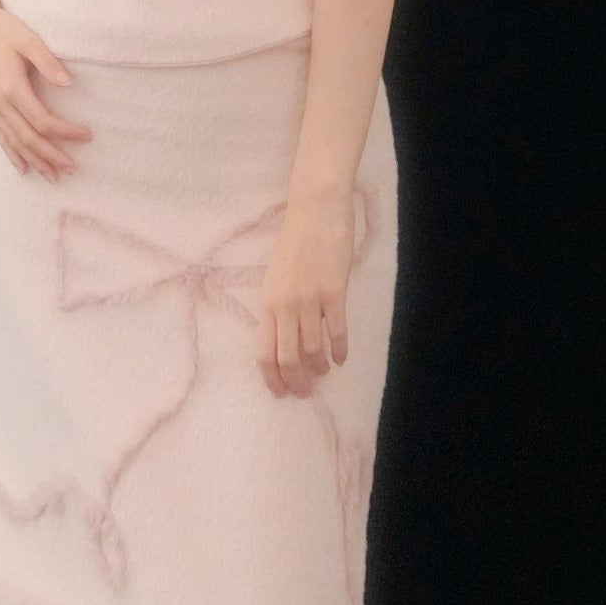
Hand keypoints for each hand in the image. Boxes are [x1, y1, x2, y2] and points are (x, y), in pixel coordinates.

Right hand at [0, 0, 91, 179]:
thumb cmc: (2, 27)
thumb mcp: (27, 38)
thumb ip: (47, 61)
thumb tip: (69, 83)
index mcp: (11, 86)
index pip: (42, 120)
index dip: (65, 132)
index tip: (87, 136)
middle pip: (27, 138)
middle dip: (50, 156)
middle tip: (73, 168)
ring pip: (13, 142)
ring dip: (33, 161)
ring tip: (52, 176)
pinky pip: (0, 136)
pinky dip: (12, 154)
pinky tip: (22, 168)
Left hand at [253, 189, 354, 398]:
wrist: (316, 211)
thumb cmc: (296, 242)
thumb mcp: (276, 276)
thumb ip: (277, 305)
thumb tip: (283, 337)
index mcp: (267, 301)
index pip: (263, 352)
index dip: (272, 377)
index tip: (282, 393)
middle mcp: (284, 304)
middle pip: (287, 357)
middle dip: (296, 381)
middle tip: (306, 392)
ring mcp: (309, 299)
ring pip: (312, 349)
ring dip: (319, 367)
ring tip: (324, 372)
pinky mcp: (334, 292)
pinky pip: (337, 331)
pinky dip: (340, 349)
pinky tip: (342, 358)